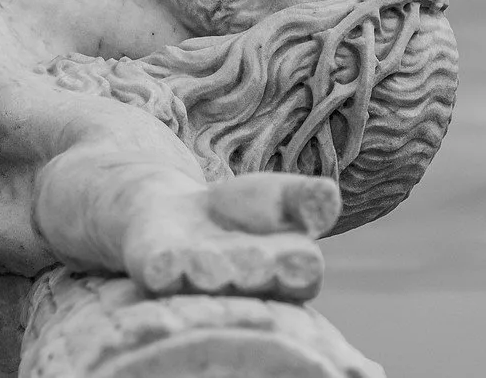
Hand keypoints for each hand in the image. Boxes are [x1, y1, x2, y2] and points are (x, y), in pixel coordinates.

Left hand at [123, 173, 337, 300]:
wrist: (173, 209)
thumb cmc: (238, 213)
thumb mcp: (279, 197)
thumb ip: (307, 199)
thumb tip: (329, 196)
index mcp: (282, 276)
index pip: (301, 274)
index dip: (300, 265)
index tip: (304, 256)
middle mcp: (241, 288)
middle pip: (255, 277)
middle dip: (256, 266)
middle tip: (256, 258)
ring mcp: (195, 283)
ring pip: (209, 278)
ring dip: (212, 269)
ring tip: (211, 258)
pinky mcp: (156, 274)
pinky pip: (162, 274)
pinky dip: (167, 269)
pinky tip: (170, 264)